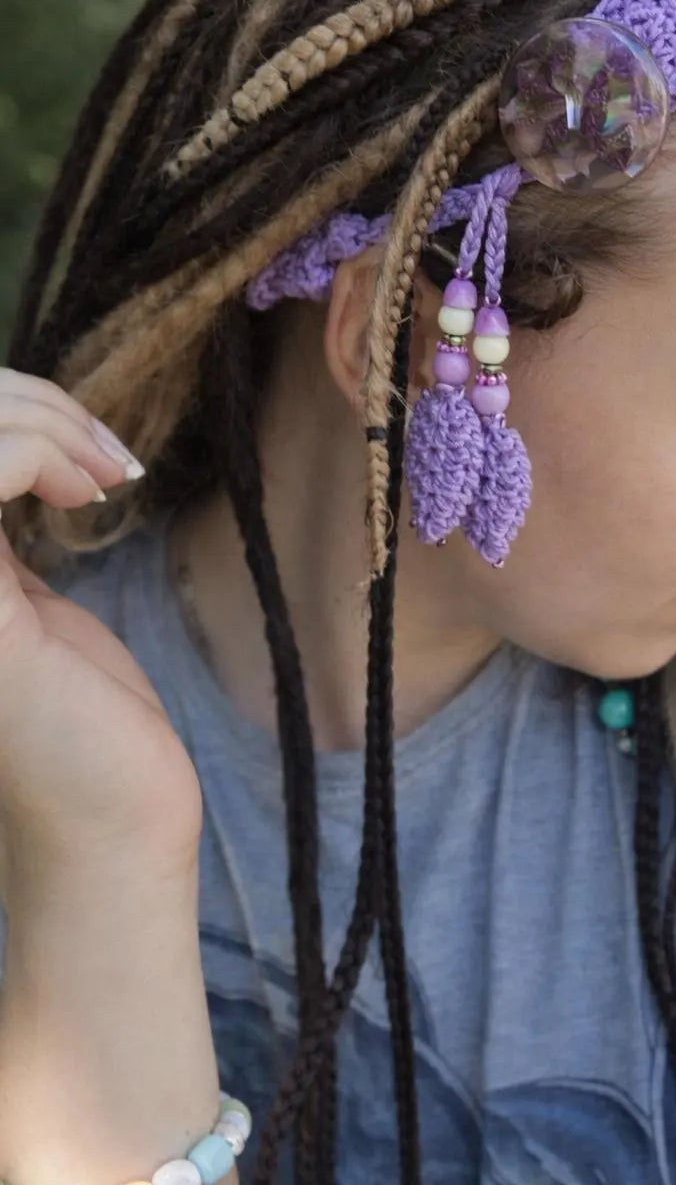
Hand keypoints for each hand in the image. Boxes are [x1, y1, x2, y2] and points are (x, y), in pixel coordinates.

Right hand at [0, 368, 202, 885]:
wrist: (112, 822)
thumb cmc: (76, 718)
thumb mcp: (15, 599)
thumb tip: (0, 437)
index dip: (3, 409)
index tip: (89, 462)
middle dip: (27, 404)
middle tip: (108, 458)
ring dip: (43, 423)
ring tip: (105, 474)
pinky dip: (38, 447)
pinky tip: (88, 492)